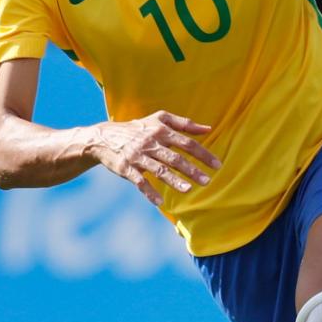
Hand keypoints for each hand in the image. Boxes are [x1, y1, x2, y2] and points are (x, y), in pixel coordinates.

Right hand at [88, 111, 220, 206]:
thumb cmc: (138, 129)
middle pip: (174, 158)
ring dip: (174, 181)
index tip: (217, 166)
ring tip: (188, 190)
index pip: (186, 143)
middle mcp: (150, 142)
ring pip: (159, 170)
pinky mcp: (125, 168)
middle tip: (207, 181)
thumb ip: (184, 123)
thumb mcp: (159, 119)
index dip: (203, 154)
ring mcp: (137, 156)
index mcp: (161, 130)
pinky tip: (160, 202)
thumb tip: (208, 128)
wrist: (104, 138)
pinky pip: (139, 182)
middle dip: (192, 170)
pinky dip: (149, 192)